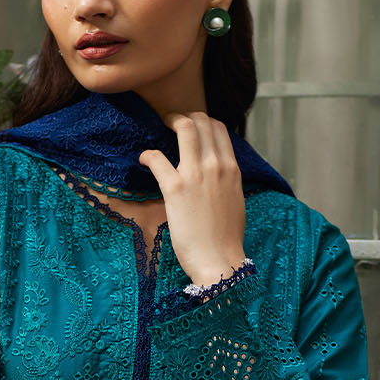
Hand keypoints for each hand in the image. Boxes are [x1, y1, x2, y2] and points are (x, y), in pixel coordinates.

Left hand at [138, 111, 247, 285]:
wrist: (220, 261)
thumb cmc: (226, 239)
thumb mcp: (235, 201)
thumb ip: (227, 182)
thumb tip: (217, 176)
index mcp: (232, 169)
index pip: (219, 129)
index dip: (203, 122)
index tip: (192, 127)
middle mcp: (217, 166)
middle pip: (202, 122)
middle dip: (186, 117)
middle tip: (173, 124)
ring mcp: (196, 175)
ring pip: (185, 128)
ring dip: (171, 122)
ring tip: (161, 127)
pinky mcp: (175, 188)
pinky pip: (157, 158)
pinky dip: (148, 155)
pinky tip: (143, 159)